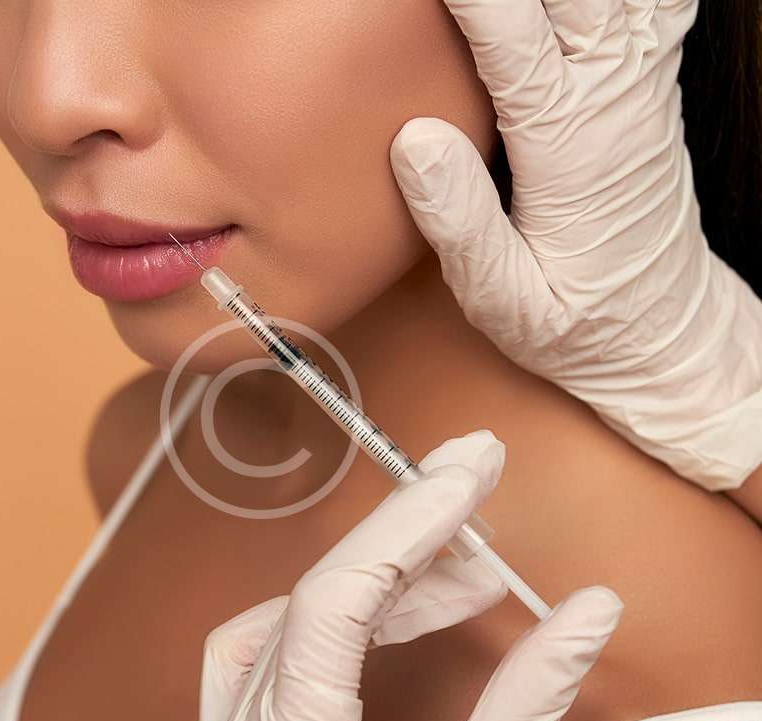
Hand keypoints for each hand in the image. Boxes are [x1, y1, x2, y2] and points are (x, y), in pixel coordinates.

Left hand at [192, 431, 623, 720]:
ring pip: (293, 617)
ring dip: (382, 581)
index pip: (331, 603)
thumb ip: (529, 707)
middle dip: (404, 539)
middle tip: (479, 496)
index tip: (468, 472)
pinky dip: (345, 616)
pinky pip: (277, 647)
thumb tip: (589, 611)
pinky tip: (399, 606)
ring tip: (468, 570)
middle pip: (312, 601)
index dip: (405, 524)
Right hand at [389, 0, 761, 490]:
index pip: (511, 36)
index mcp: (570, 145)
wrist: (661, 332)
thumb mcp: (505, 300)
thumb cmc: (577, 323)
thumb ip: (461, 223)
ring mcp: (641, 83)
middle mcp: (615, 98)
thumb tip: (414, 139)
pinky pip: (650, 2)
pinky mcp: (650, 84)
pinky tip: (576, 2)